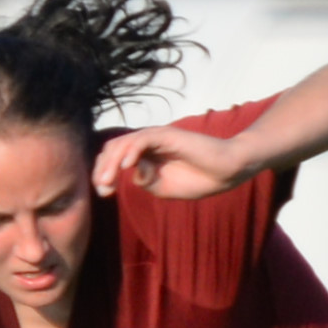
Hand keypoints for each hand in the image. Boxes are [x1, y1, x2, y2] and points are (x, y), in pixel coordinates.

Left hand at [92, 125, 252, 201]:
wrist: (225, 172)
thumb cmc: (197, 179)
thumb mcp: (161, 187)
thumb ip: (144, 181)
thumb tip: (131, 171)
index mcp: (144, 155)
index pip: (114, 157)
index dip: (103, 173)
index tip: (104, 192)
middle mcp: (147, 143)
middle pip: (114, 148)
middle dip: (103, 168)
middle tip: (103, 188)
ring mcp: (157, 137)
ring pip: (124, 142)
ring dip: (112, 162)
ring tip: (108, 180)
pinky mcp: (168, 134)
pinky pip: (143, 139)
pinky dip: (132, 150)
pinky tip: (127, 165)